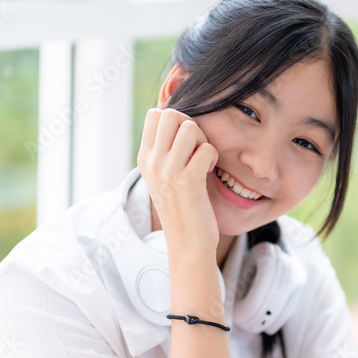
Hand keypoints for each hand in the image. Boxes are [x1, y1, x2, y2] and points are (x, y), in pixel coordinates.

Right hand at [137, 108, 219, 254]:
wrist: (187, 243)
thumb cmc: (182, 208)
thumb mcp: (164, 177)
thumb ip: (166, 151)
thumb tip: (179, 121)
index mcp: (145, 159)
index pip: (155, 115)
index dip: (177, 120)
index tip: (185, 142)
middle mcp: (153, 162)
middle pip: (171, 114)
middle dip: (190, 124)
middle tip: (196, 147)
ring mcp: (169, 171)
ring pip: (190, 127)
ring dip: (203, 140)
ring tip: (203, 160)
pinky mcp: (189, 181)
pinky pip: (207, 149)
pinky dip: (213, 157)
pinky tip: (209, 172)